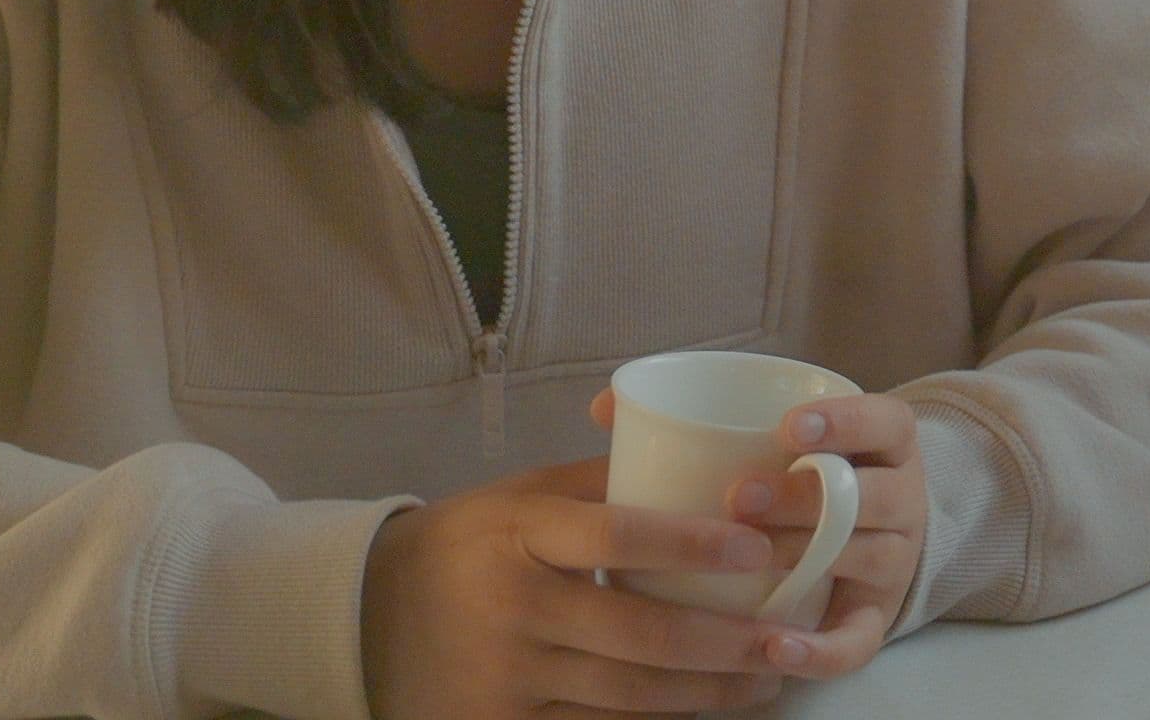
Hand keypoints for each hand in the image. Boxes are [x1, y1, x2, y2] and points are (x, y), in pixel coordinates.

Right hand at [357, 455, 796, 718]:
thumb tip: (701, 455)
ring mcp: (508, 676)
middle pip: (640, 633)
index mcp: (520, 532)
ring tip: (766, 681)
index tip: (757, 549)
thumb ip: (600, 480)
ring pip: (630, 696)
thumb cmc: (466, 544)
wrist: (363, 618)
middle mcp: (514, 607)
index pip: (616, 534)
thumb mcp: (519, 495)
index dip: (693, 542)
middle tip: (786, 640)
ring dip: (708, 695)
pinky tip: (703, 712)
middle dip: (726, 644)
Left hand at [583, 385, 930, 683]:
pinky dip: (819, 649)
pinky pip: (858, 640)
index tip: (787, 427)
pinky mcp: (875, 616)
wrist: (871, 538)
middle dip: (804, 496)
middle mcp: (901, 497)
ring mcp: (893, 559)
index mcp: (883, 444)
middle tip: (739, 497)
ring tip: (750, 561)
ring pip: (863, 557)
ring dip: (804, 557)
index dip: (845, 423)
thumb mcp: (786, 440)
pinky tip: (774, 649)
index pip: (885, 421)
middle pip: (869, 494)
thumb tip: (607, 406)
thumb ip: (709, 419)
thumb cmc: (805, 479)